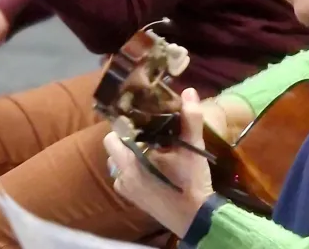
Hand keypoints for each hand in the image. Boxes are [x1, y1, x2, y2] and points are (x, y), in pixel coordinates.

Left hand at [104, 88, 214, 237]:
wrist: (195, 218)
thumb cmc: (190, 181)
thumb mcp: (192, 147)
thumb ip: (190, 118)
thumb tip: (189, 91)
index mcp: (130, 161)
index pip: (113, 136)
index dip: (124, 125)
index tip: (140, 119)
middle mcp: (122, 175)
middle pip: (115, 148)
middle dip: (129, 139)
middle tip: (150, 133)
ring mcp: (126, 189)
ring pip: (120, 163)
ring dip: (131, 155)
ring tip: (152, 149)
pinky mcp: (133, 199)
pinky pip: (126, 177)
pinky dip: (134, 170)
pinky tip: (153, 167)